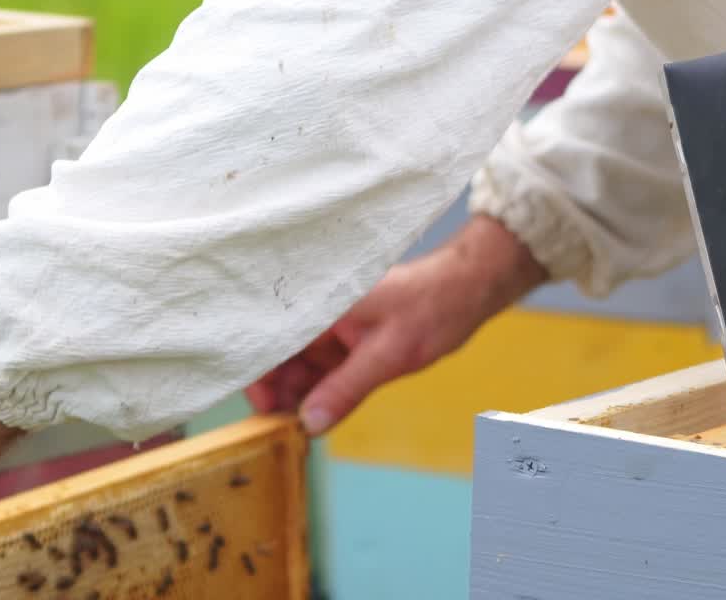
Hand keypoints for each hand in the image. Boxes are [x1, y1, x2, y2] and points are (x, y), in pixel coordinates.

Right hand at [246, 214, 546, 433]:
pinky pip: (320, 369)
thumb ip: (345, 389)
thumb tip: (308, 425)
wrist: (464, 290)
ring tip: (304, 430)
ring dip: (299, 396)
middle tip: (288, 435)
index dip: (260, 377)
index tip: (268, 415)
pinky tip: (323, 415)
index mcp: (319, 303)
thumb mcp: (387, 355)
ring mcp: (330, 326)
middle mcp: (317, 312)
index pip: (270, 339)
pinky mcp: (344, 339)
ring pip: (298, 367)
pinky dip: (319, 391)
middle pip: (279, 356)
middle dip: (279, 394)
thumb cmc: (429, 308)